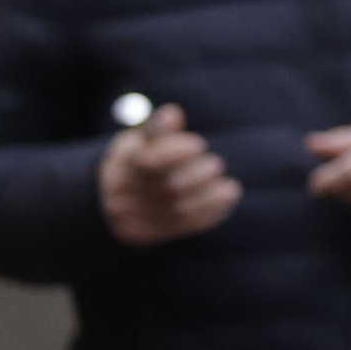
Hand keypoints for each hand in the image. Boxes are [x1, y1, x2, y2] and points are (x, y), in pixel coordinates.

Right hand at [98, 103, 240, 245]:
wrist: (121, 195)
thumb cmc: (141, 156)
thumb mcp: (143, 138)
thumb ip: (158, 128)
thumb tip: (172, 114)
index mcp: (121, 165)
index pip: (147, 161)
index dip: (173, 153)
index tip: (198, 144)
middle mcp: (121, 195)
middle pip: (165, 188)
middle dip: (196, 176)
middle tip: (216, 165)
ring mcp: (131, 218)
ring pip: (176, 210)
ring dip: (208, 199)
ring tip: (230, 189)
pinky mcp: (146, 235)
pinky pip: (180, 226)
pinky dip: (207, 214)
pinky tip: (223, 202)